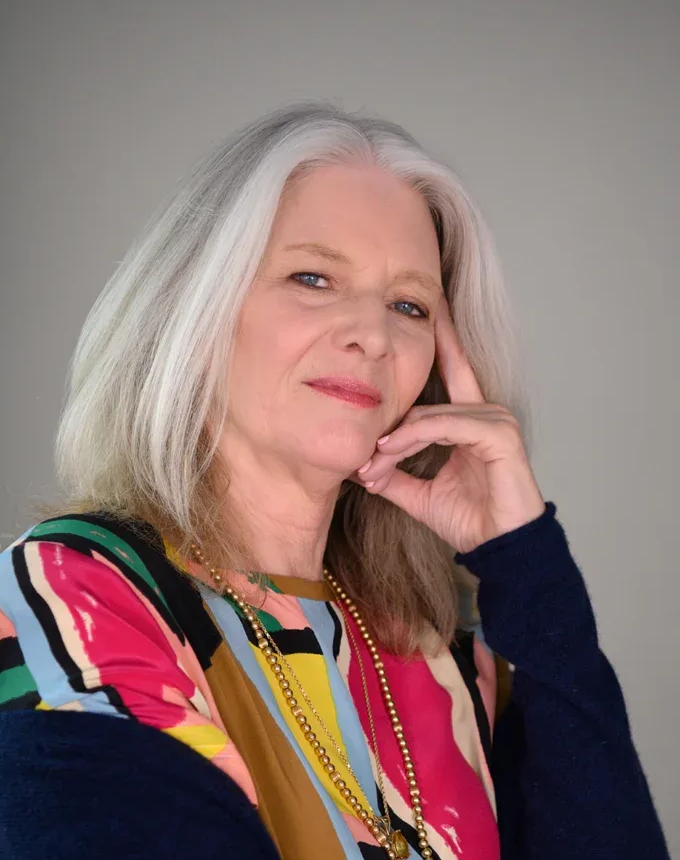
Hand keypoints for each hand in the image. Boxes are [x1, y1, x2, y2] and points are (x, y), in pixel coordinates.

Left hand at [353, 293, 545, 555]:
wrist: (500, 551)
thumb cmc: (470, 521)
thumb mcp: (418, 494)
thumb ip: (393, 474)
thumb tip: (359, 464)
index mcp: (470, 421)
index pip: (452, 369)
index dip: (440, 338)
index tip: (424, 308)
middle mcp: (486, 413)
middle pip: (423, 407)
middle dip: (389, 432)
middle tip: (363, 462)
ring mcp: (496, 421)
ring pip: (429, 417)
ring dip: (397, 442)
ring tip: (373, 466)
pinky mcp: (500, 435)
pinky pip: (447, 426)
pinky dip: (416, 437)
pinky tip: (394, 449)